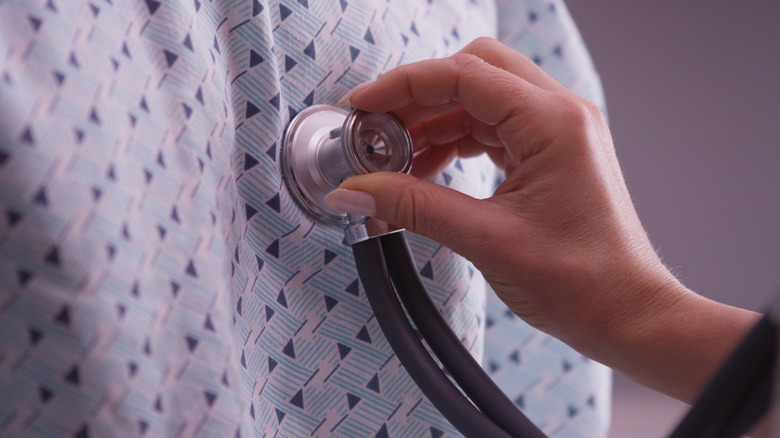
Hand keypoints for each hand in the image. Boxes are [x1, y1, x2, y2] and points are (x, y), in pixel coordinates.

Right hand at [326, 37, 758, 401]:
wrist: (627, 315)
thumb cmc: (580, 283)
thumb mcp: (487, 240)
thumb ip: (414, 207)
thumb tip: (354, 190)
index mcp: (553, 122)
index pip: (463, 74)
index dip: (403, 85)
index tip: (361, 106)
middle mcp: (560, 114)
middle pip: (473, 71)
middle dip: (418, 95)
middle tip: (377, 128)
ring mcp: (558, 132)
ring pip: (480, 99)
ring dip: (434, 121)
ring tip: (394, 158)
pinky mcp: (551, 153)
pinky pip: (493, 128)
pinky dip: (454, 141)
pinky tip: (425, 170)